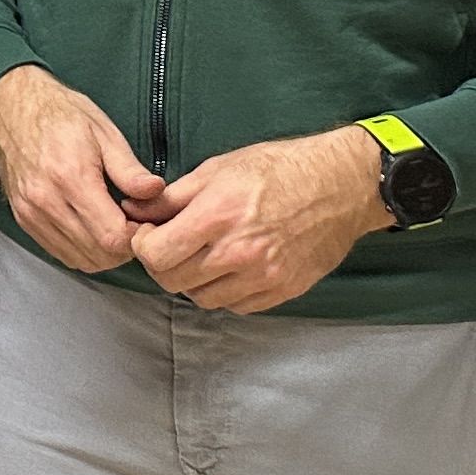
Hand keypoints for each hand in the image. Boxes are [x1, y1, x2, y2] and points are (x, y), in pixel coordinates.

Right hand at [0, 66, 172, 273]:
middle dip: (124, 247)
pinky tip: (91, 228)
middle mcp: (46, 199)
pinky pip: (61, 254)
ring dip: (104, 252)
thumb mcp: (104, 132)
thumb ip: (129, 168)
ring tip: (112, 225)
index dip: (137, 238)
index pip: (112, 236)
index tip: (144, 222)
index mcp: (70, 176)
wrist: (12, 106)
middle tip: (132, 224)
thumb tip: (156, 191)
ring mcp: (31, 212)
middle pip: (98, 255)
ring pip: (80, 260)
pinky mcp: (23, 219)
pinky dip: (82, 250)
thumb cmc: (59, 114)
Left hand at [131, 130, 391, 313]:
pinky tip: (229, 268)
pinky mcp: (284, 290)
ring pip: (203, 299)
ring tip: (202, 255)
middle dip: (163, 264)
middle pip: (173, 281)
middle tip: (171, 246)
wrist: (342, 185)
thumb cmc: (278, 168)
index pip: (156, 255)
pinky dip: (225, 292)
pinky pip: (237, 306)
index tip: (149, 234)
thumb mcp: (217, 170)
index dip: (144, 246)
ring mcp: (264, 275)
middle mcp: (240, 252)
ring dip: (193, 281)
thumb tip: (133, 210)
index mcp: (218, 216)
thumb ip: (171, 197)